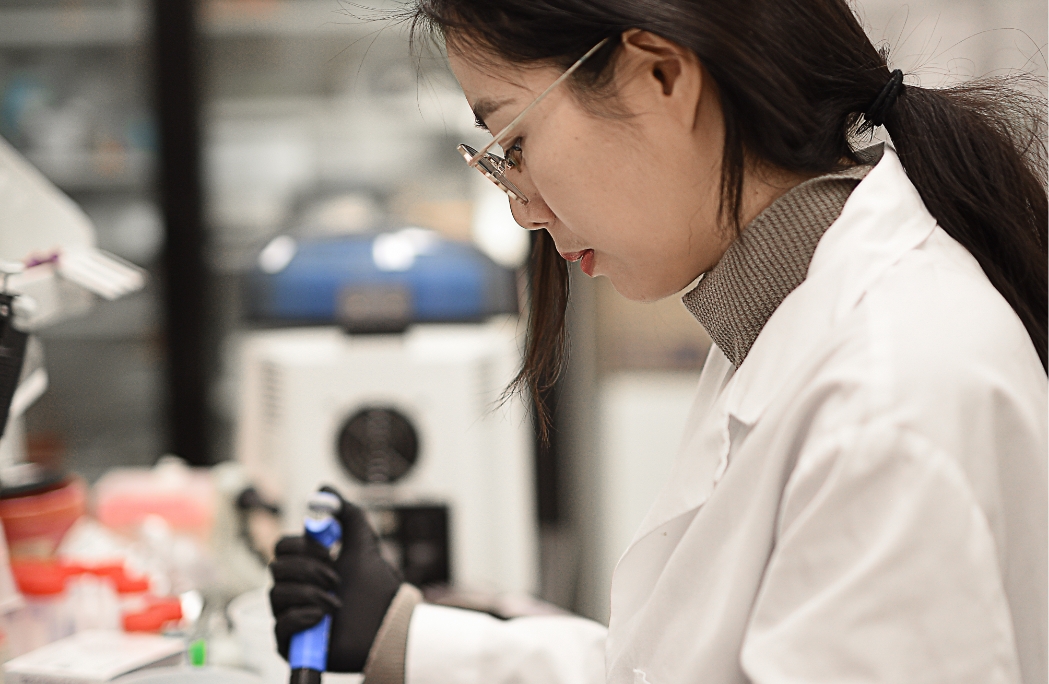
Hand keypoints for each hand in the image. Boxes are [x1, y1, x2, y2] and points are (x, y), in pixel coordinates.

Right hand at [269, 487, 402, 671]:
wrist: (390, 625)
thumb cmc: (376, 589)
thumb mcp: (364, 545)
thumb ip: (347, 514)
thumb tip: (325, 488)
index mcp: (308, 566)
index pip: (283, 547)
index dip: (302, 545)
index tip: (330, 550)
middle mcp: (295, 590)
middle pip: (276, 568)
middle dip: (308, 569)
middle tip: (336, 577)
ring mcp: (291, 616)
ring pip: (276, 594)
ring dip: (310, 594)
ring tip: (337, 602)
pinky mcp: (292, 643)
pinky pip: (280, 627)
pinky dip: (301, 617)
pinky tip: (322, 617)